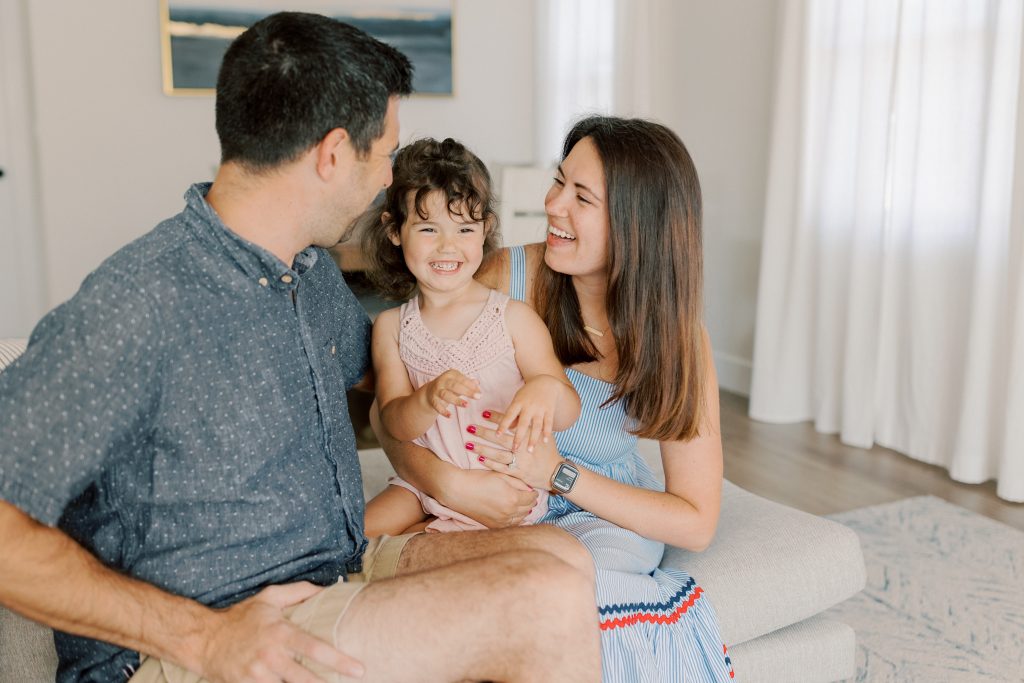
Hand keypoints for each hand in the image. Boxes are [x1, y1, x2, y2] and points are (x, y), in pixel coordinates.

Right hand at [198, 582, 363, 682]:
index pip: (314, 648)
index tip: (357, 668)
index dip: (337, 660)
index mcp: (280, 633)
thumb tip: (327, 589)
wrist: (205, 640)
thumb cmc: (242, 617)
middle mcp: (270, 656)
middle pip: (304, 678)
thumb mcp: (269, 597)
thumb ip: (299, 591)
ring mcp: (258, 675)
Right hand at [422, 370, 480, 418]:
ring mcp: (436, 391)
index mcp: (450, 375)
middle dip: (466, 391)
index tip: (480, 392)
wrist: (430, 392)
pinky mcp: (433, 400)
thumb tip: (478, 383)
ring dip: (456, 400)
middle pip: (454, 386)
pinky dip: (443, 411)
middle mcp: (442, 381)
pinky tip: (451, 416)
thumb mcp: (458, 382)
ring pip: (446, 395)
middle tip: (478, 397)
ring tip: (467, 405)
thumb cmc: (448, 387)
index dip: (471, 385)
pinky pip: (438, 406)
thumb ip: (468, 383)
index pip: (462, 379)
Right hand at [442, 467, 538, 527]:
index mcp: (512, 498)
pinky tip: (513, 513)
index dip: (533, 493)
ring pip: (521, 518)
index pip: (531, 497)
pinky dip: (515, 519)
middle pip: (528, 508)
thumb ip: (518, 482)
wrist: (458, 491)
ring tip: (522, 504)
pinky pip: (511, 525)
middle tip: (529, 496)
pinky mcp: (494, 526)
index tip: (533, 490)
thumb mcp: (500, 475)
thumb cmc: (478, 479)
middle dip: (530, 502)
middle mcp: (509, 512)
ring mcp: (501, 521)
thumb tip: (529, 489)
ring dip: (524, 511)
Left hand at [469, 411, 562, 490]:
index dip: (496, 418)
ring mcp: (521, 461)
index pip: (510, 424)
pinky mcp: (519, 473)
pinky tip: (480, 459)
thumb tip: (515, 419)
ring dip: (483, 449)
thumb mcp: (542, 435)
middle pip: (500, 438)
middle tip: (470, 427)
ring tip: (469, 444)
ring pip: (498, 454)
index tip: (483, 413)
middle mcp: (523, 447)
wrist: (556, 471)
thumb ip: (529, 427)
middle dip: (484, 432)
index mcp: (528, 435)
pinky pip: (502, 468)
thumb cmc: (548, 451)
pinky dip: (491, 464)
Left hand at [495, 376, 562, 452]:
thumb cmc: (528, 394)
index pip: (509, 415)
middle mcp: (529, 406)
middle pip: (523, 423)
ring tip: (530, 451)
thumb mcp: (518, 400)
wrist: (546, 382)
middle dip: (519, 437)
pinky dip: (547, 432)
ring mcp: (541, 408)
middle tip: (514, 450)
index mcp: (518, 402)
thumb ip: (514, 415)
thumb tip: (509, 429)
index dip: (503, 425)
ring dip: (533, 439)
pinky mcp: (550, 410)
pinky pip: (549, 423)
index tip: (497, 435)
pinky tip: (545, 442)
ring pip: (537, 426)